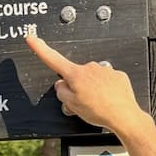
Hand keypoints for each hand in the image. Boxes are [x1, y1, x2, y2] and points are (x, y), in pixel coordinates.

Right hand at [26, 35, 149, 136]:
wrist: (124, 116)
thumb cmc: (99, 111)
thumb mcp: (72, 105)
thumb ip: (61, 92)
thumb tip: (61, 85)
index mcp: (76, 75)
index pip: (53, 59)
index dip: (40, 48)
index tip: (32, 38)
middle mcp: (90, 68)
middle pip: (76, 76)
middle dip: (77, 87)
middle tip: (84, 103)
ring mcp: (105, 70)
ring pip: (93, 80)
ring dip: (93, 90)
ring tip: (99, 105)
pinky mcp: (117, 76)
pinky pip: (107, 82)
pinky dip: (106, 91)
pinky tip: (109, 101)